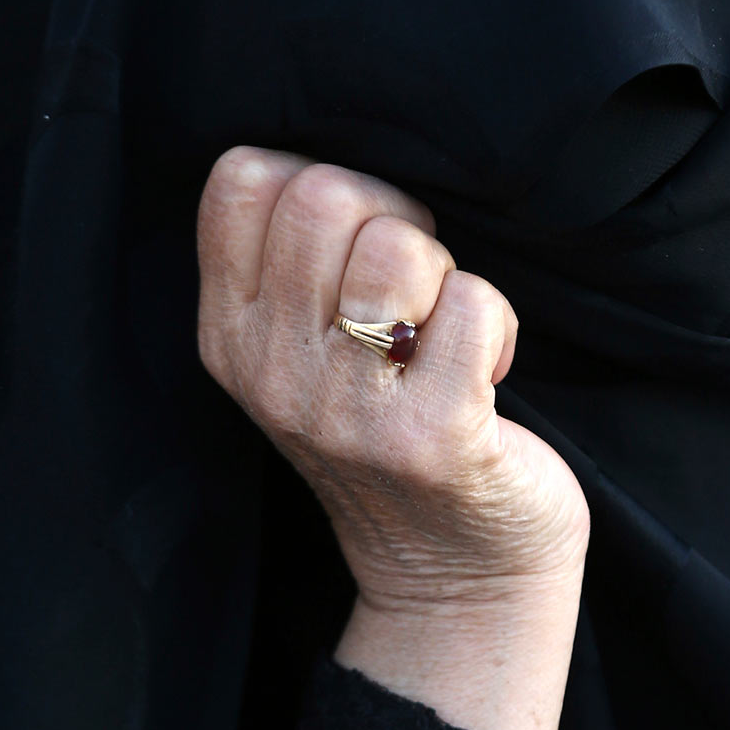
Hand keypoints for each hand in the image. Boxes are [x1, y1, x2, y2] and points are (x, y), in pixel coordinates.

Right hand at [196, 149, 590, 615]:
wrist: (454, 573)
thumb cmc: (390, 430)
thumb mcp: (304, 351)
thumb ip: (295, 259)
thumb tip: (333, 156)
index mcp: (231, 336)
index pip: (243, 177)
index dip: (318, 180)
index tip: (354, 248)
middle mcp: (273, 374)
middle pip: (323, 195)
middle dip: (392, 216)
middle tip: (416, 290)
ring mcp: (349, 411)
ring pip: (398, 246)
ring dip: (445, 272)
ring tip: (444, 335)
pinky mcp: (433, 437)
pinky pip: (475, 304)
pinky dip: (498, 321)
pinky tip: (486, 373)